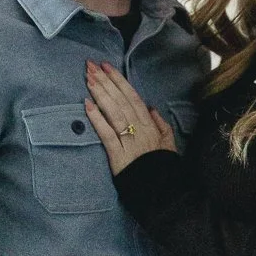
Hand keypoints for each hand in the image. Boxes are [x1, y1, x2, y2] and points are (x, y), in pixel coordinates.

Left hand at [85, 60, 177, 174]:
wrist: (161, 189)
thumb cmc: (163, 165)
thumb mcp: (169, 142)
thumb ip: (161, 124)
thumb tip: (151, 108)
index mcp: (149, 123)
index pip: (132, 96)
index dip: (118, 80)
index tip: (106, 66)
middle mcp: (139, 128)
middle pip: (120, 100)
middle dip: (105, 81)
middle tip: (90, 66)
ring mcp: (128, 140)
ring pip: (113, 112)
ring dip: (100, 94)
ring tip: (88, 79)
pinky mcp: (118, 155)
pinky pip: (107, 134)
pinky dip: (97, 118)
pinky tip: (87, 105)